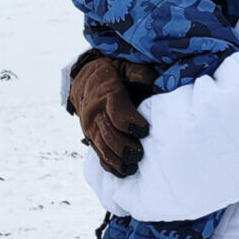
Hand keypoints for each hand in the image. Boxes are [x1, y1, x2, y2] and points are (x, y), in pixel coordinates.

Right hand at [68, 54, 155, 177]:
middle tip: (140, 154)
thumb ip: (139, 73)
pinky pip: (99, 154)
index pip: (116, 112)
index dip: (130, 122)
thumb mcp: (124, 66)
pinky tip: (123, 172)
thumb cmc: (111, 73)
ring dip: (118, 160)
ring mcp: (90, 127)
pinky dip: (110, 165)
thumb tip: (154, 81)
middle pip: (109, 135)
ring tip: (133, 167)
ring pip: (102, 148)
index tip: (144, 130)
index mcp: (106, 94)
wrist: (84, 79)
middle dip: (125, 147)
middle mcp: (95, 113)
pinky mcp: (90, 137)